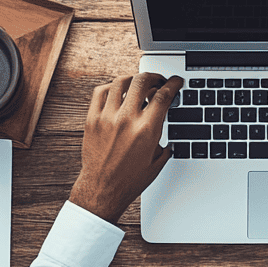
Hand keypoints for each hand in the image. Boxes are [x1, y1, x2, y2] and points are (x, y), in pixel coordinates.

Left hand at [70, 72, 183, 222]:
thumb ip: (165, 138)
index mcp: (147, 130)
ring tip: (139, 84)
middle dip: (154, 77)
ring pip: (121, 82)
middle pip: (142, 81)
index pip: (163, 95)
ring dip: (134, 79)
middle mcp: (127, 120)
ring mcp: (107, 118)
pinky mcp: (92, 119)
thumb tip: (168, 124)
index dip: (173, 84)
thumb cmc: (130, 179)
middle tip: (158, 81)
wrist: (103, 189)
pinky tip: (118, 92)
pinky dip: (112, 87)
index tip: (175, 81)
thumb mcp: (158, 160)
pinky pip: (101, 92)